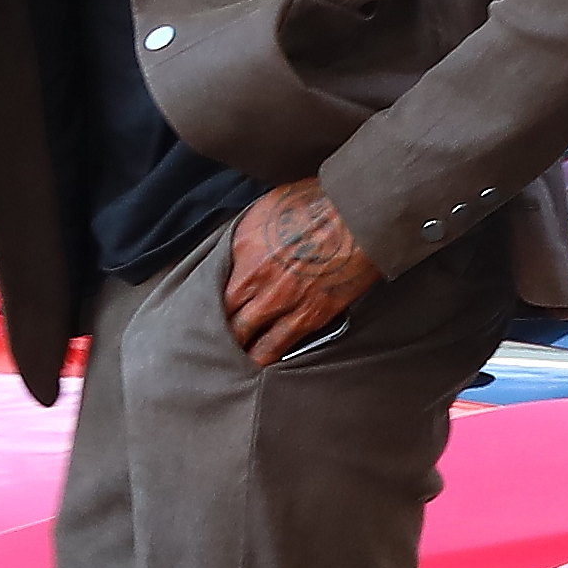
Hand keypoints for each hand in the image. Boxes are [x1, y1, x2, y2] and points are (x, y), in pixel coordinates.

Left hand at [222, 178, 381, 367]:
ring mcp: (279, 299)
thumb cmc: (323, 202)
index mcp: (242, 245)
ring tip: (228, 357)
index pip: (210, 282)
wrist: (361, 215)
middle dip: (216, 326)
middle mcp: (254, 276)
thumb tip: (242, 243)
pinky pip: (275, 346)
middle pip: (221, 312)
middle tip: (209, 338)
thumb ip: (251, 230)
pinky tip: (255, 365)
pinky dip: (262, 358)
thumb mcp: (271, 204)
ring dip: (235, 347)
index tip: (206, 306)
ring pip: (243, 335)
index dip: (207, 298)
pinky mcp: (307, 316)